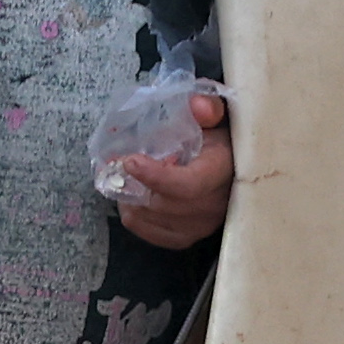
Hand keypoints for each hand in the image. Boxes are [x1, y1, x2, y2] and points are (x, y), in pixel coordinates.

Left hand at [105, 90, 234, 251]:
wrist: (230, 169)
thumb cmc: (217, 141)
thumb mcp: (215, 119)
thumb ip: (207, 108)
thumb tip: (197, 106)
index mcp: (221, 172)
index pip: (188, 185)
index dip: (155, 176)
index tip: (130, 160)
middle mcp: (213, 205)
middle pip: (164, 204)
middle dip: (133, 185)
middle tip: (113, 164)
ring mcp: (200, 226)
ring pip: (153, 219)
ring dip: (130, 199)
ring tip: (121, 178)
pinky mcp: (187, 237)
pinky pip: (151, 233)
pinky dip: (135, 216)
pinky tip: (131, 198)